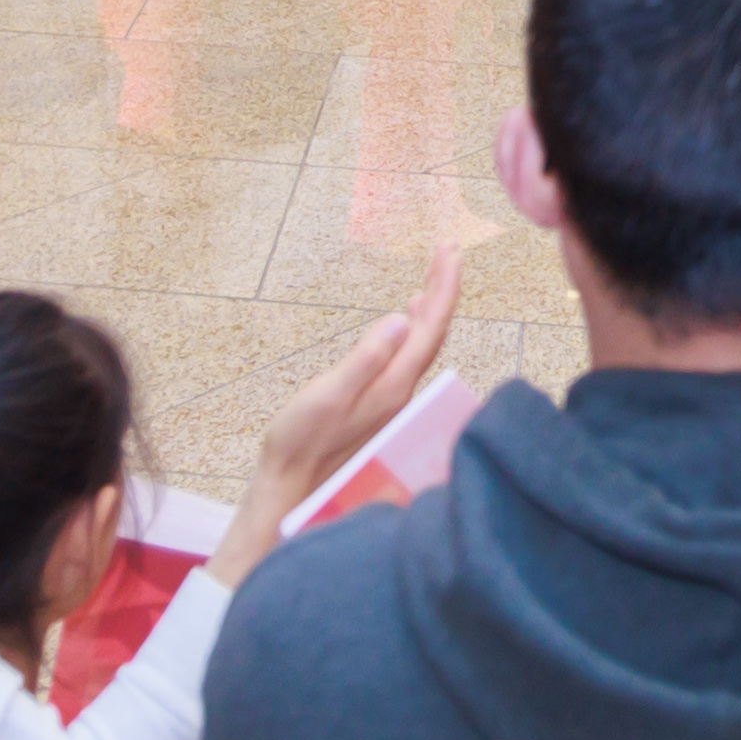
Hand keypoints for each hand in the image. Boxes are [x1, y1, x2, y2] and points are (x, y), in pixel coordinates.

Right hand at [210, 251, 461, 591]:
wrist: (290, 489)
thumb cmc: (301, 443)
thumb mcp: (328, 395)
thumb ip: (365, 359)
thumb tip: (401, 321)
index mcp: (393, 385)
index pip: (430, 329)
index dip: (443, 287)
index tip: (450, 250)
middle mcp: (401, 393)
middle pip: (433, 334)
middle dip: (442, 289)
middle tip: (447, 250)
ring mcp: (391, 401)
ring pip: (422, 347)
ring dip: (430, 309)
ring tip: (433, 279)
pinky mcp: (378, 407)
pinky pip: (408, 360)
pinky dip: (413, 332)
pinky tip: (405, 324)